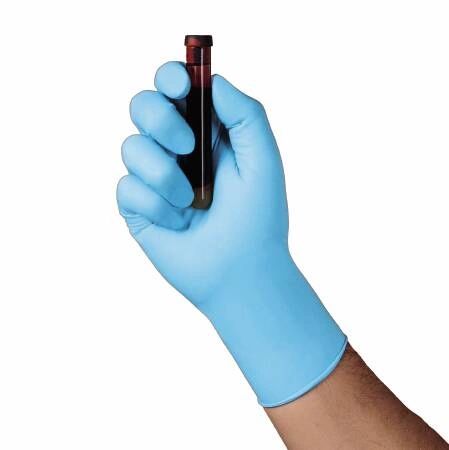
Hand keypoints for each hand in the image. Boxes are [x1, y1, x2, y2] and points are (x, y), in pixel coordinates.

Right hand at [117, 61, 345, 406]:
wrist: (241, 272)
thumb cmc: (258, 218)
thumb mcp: (263, 159)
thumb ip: (244, 113)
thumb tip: (212, 79)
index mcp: (206, 132)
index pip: (176, 88)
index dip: (171, 77)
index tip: (180, 87)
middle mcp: (176, 150)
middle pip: (142, 106)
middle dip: (161, 121)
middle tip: (188, 147)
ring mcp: (154, 177)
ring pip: (131, 147)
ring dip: (164, 175)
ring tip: (192, 202)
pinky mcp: (137, 207)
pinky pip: (126, 188)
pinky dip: (155, 206)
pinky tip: (177, 224)